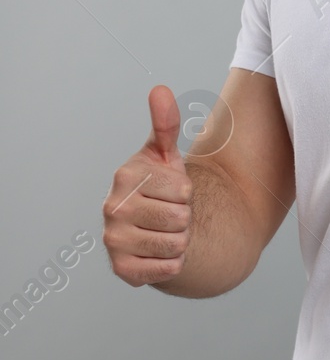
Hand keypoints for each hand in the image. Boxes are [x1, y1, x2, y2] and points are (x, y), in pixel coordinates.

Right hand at [103, 86, 192, 286]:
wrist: (156, 227)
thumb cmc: (162, 186)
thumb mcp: (166, 154)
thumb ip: (164, 124)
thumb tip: (159, 89)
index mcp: (125, 177)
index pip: (184, 189)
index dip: (187, 192)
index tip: (172, 191)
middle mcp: (112, 208)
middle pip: (180, 218)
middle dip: (185, 216)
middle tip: (170, 213)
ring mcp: (113, 240)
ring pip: (177, 244)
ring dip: (181, 240)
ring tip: (166, 231)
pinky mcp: (121, 269)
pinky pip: (168, 269)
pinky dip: (173, 263)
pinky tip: (160, 252)